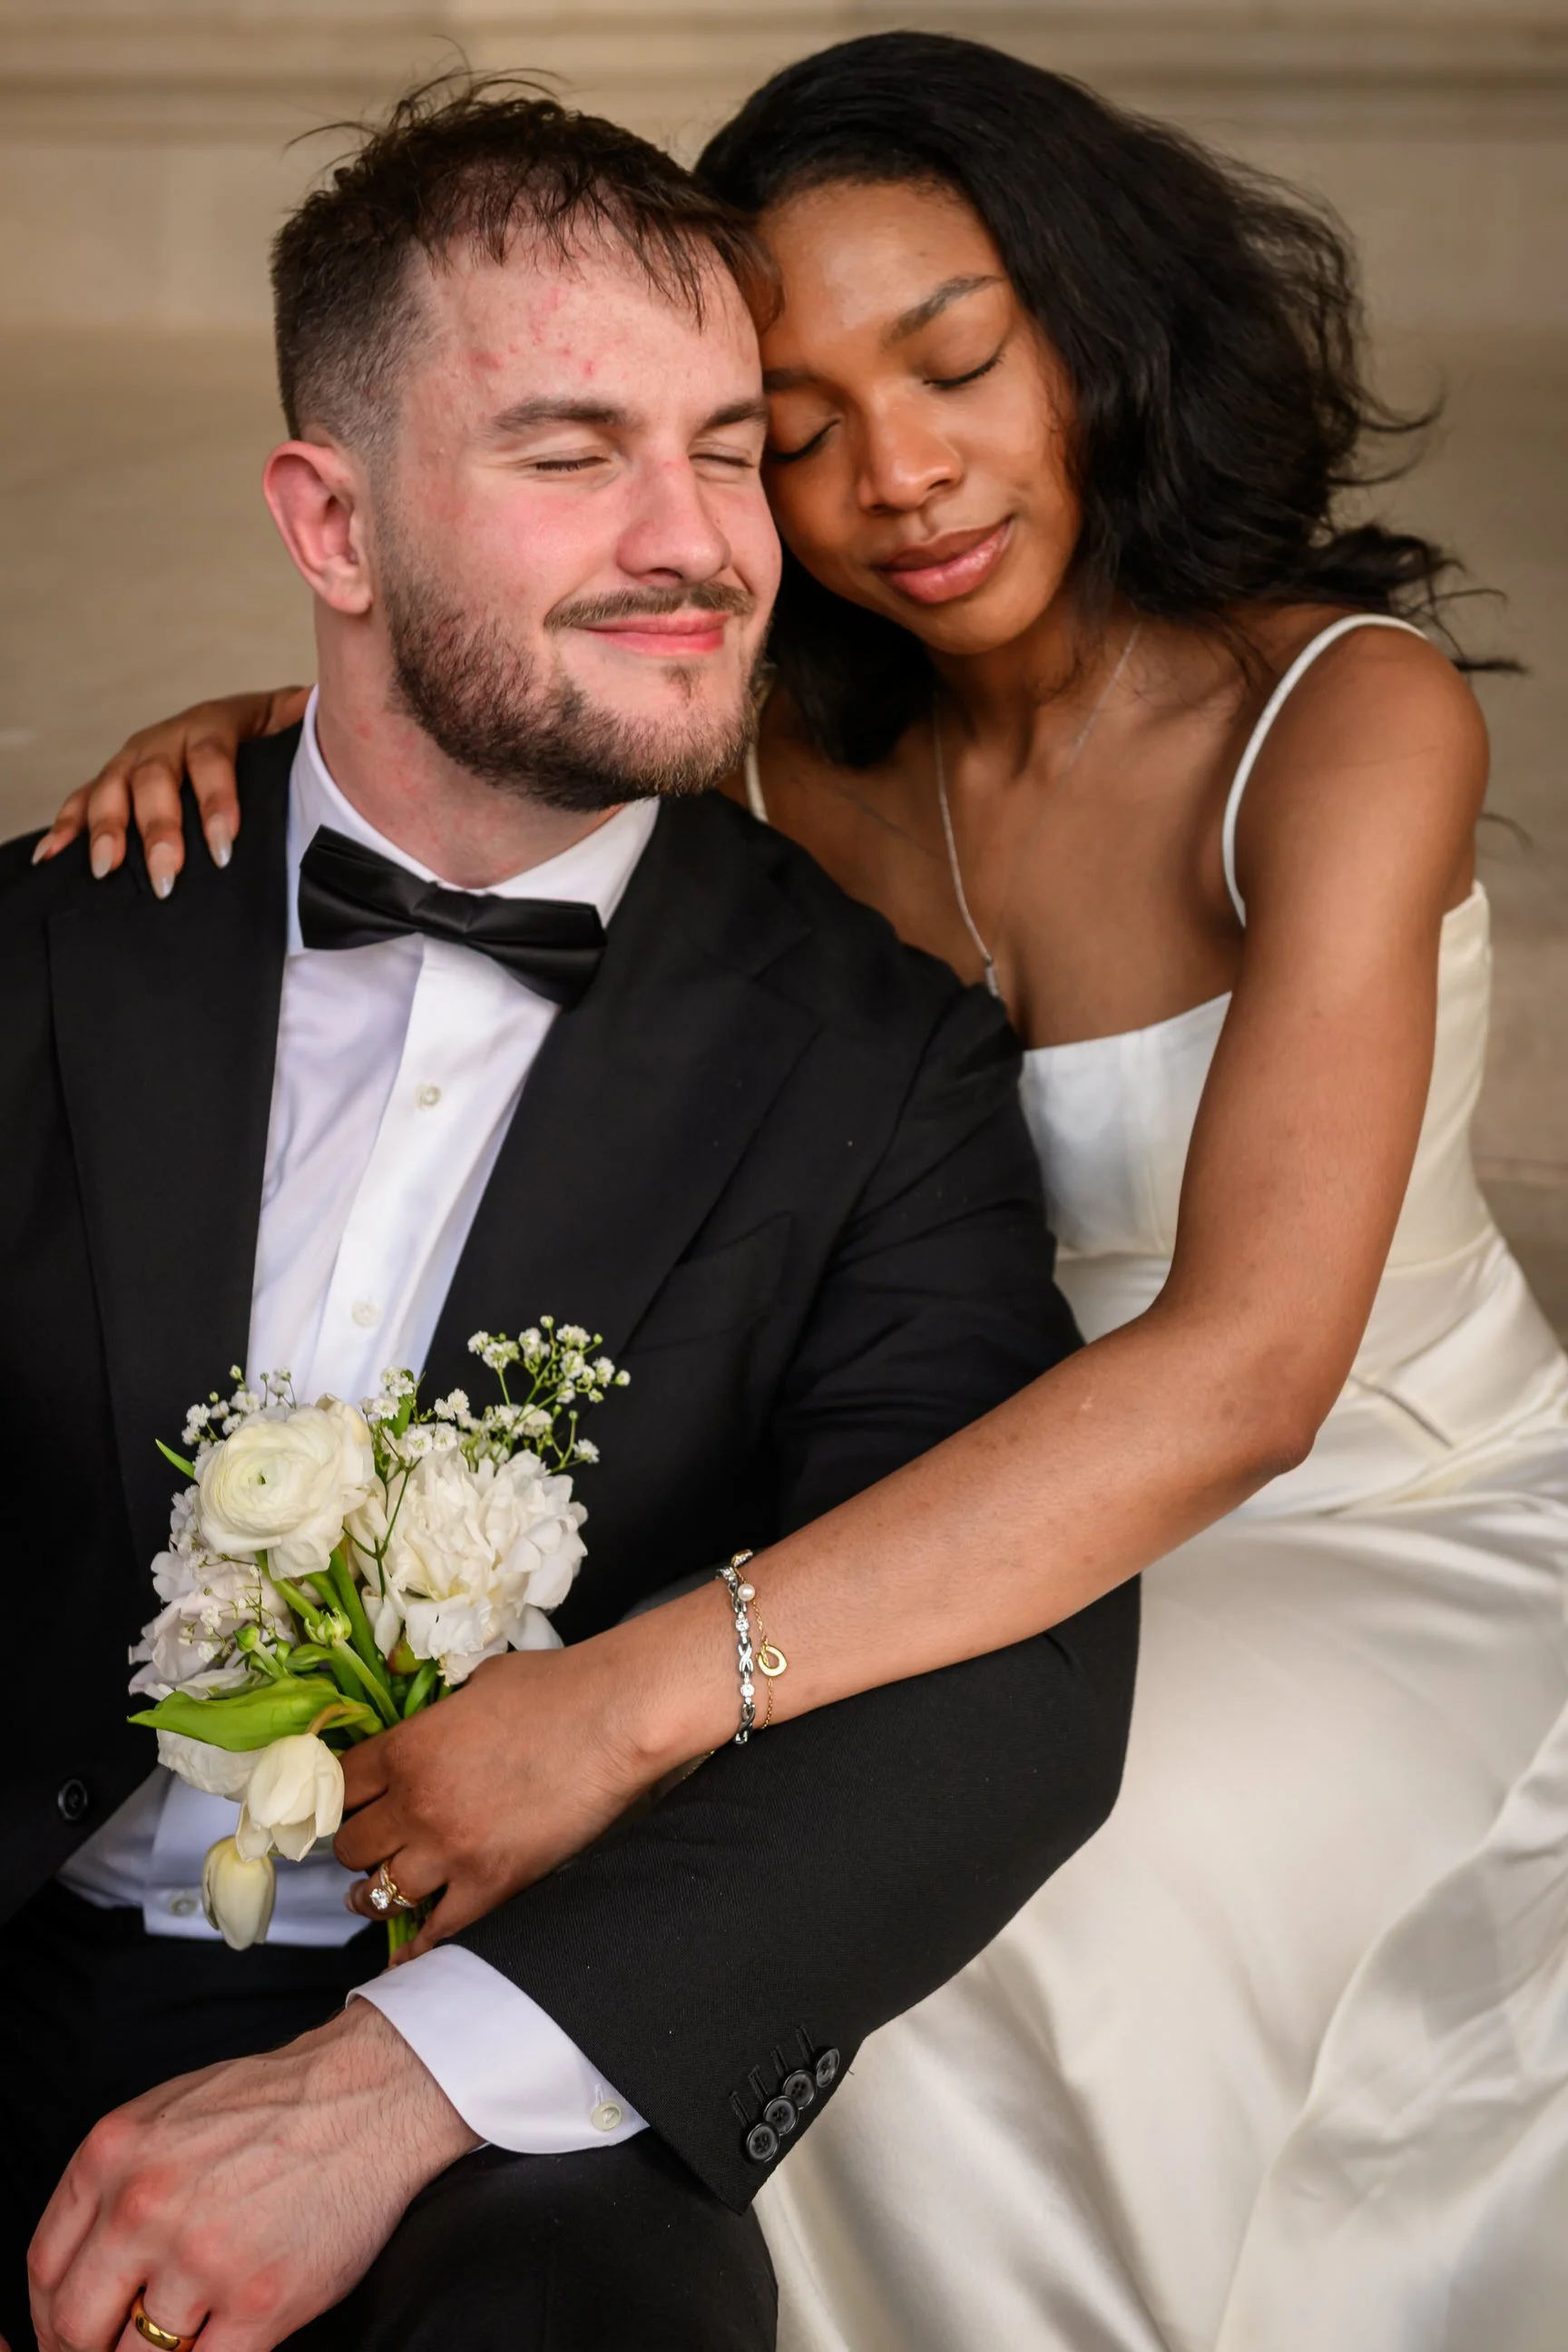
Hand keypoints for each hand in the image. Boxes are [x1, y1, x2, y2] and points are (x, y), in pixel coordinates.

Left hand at [27, 2003, 477, 2351]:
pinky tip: (228, 2335)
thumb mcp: (165, 2115)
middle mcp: (144, 2206)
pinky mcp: (260, 2299)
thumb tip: (79, 2274)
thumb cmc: (271, 2106)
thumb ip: (112, 2184)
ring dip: (164, 2351)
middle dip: (96, 2347)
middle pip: (76, 2326)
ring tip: (194, 2326)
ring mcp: (202, 2256)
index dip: (52, 2317)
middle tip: (125, 2343)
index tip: (73, 2332)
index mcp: (112, 2155)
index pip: (44, 2271)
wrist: (370, 2094)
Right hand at [32, 687, 309, 894]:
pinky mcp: (116, 779)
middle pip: (155, 778)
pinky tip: (53, 856)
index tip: (224, 847)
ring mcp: (137, 757)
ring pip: (113, 788)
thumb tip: (344, 726)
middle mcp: (169, 736)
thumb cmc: (279, 737)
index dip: (216, 800)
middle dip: (158, 828)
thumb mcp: (297, 727)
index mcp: (216, 722)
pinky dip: (67, 827)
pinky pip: (83, 799)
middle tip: (167, 874)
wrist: (252, 722)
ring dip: (106, 828)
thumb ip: (312, 729)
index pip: (211, 757)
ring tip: (107, 868)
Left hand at [335, 1633, 677, 1959]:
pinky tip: (407, 1954)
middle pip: (351, 1846)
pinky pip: (436, 1933)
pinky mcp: (491, 1885)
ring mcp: (451, 1850)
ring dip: (376, 1894)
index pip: (341, 1786)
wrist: (614, 1717)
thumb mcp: (476, 1684)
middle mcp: (416, 1803)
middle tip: (371, 1846)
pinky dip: (417, 1947)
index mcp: (407, 1747)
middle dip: (359, 1846)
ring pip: (380, 1893)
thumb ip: (440, 1715)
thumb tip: (434, 1729)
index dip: (342, 1798)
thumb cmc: (554, 1687)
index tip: (350, 1806)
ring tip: (378, 1894)